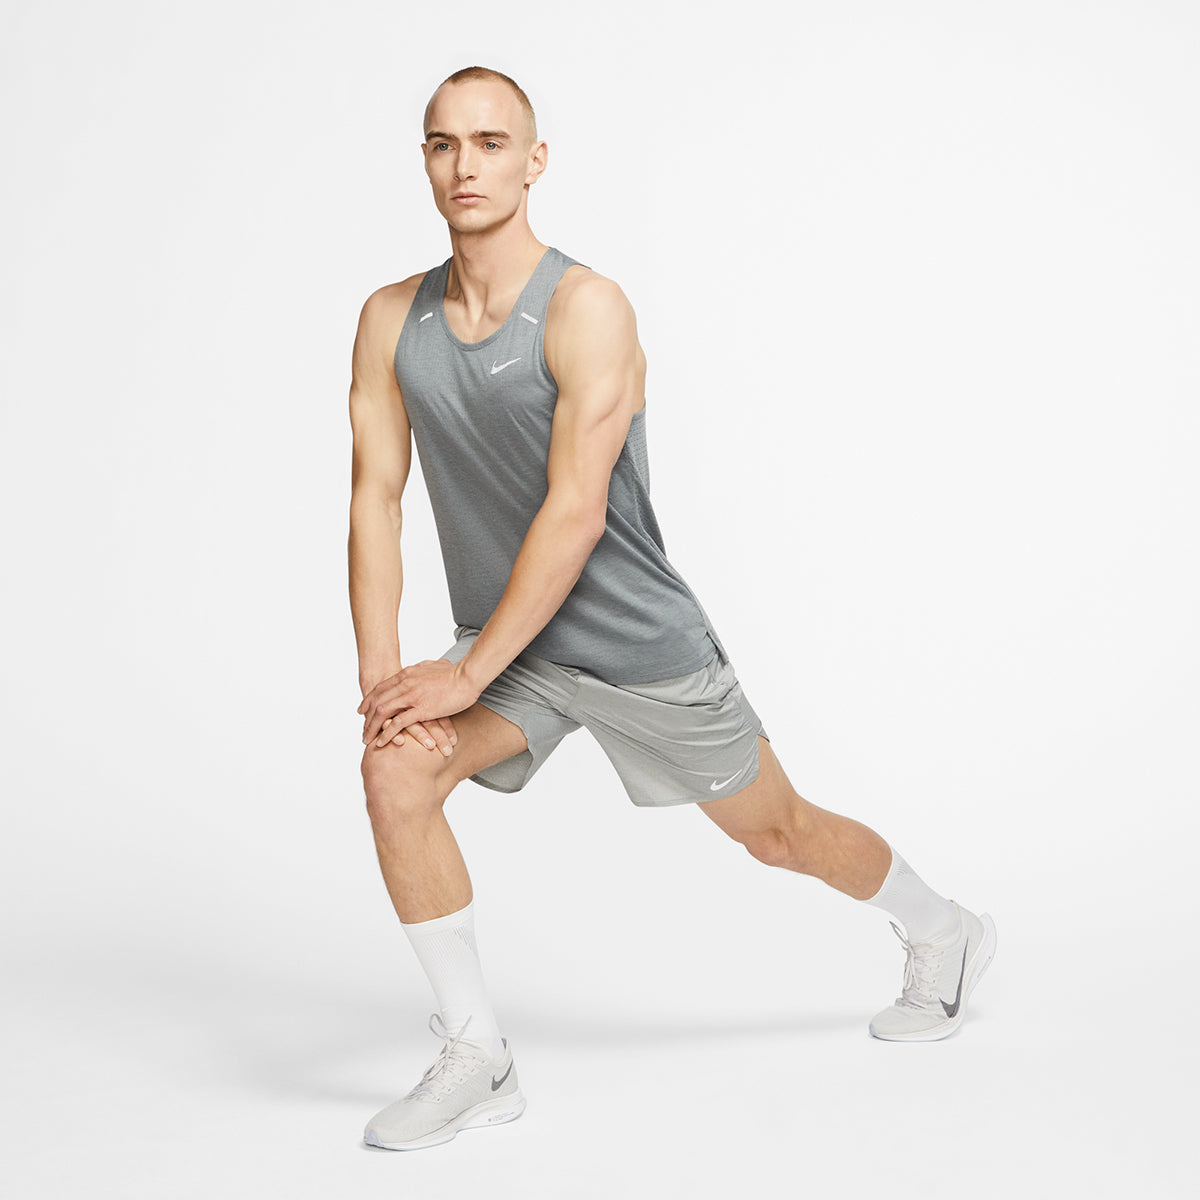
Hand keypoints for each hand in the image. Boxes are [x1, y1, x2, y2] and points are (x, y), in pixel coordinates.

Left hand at [358, 659, 477, 750]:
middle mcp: (405, 684)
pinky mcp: (422, 709)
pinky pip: (398, 723)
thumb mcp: (433, 665)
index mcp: (407, 674)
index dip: (369, 700)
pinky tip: (382, 742)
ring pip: (383, 712)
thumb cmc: (455, 671)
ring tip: (367, 739)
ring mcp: (412, 696)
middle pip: (377, 701)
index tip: (362, 709)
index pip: (381, 688)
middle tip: (363, 729)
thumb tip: (421, 667)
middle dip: (367, 717)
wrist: (468, 675)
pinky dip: (387, 733)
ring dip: (372, 727)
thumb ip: (423, 668)